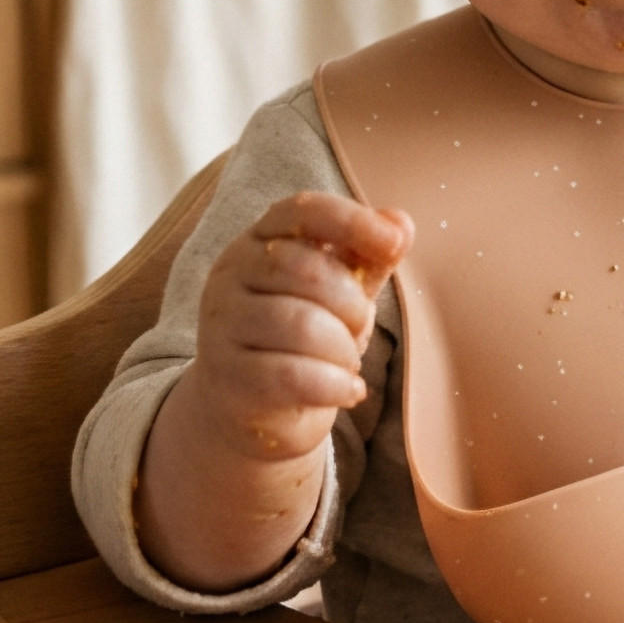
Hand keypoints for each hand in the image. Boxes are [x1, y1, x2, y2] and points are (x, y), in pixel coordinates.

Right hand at [189, 191, 412, 464]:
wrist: (250, 410)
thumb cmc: (298, 340)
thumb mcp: (337, 295)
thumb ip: (367, 258)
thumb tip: (401, 223)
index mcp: (257, 242)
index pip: (301, 212)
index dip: (351, 221)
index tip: (394, 243)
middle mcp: (230, 276)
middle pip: (306, 270)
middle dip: (352, 303)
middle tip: (360, 328)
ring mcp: (222, 327)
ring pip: (300, 325)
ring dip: (344, 348)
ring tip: (348, 363)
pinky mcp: (227, 379)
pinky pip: (292, 376)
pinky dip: (335, 385)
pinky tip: (349, 391)